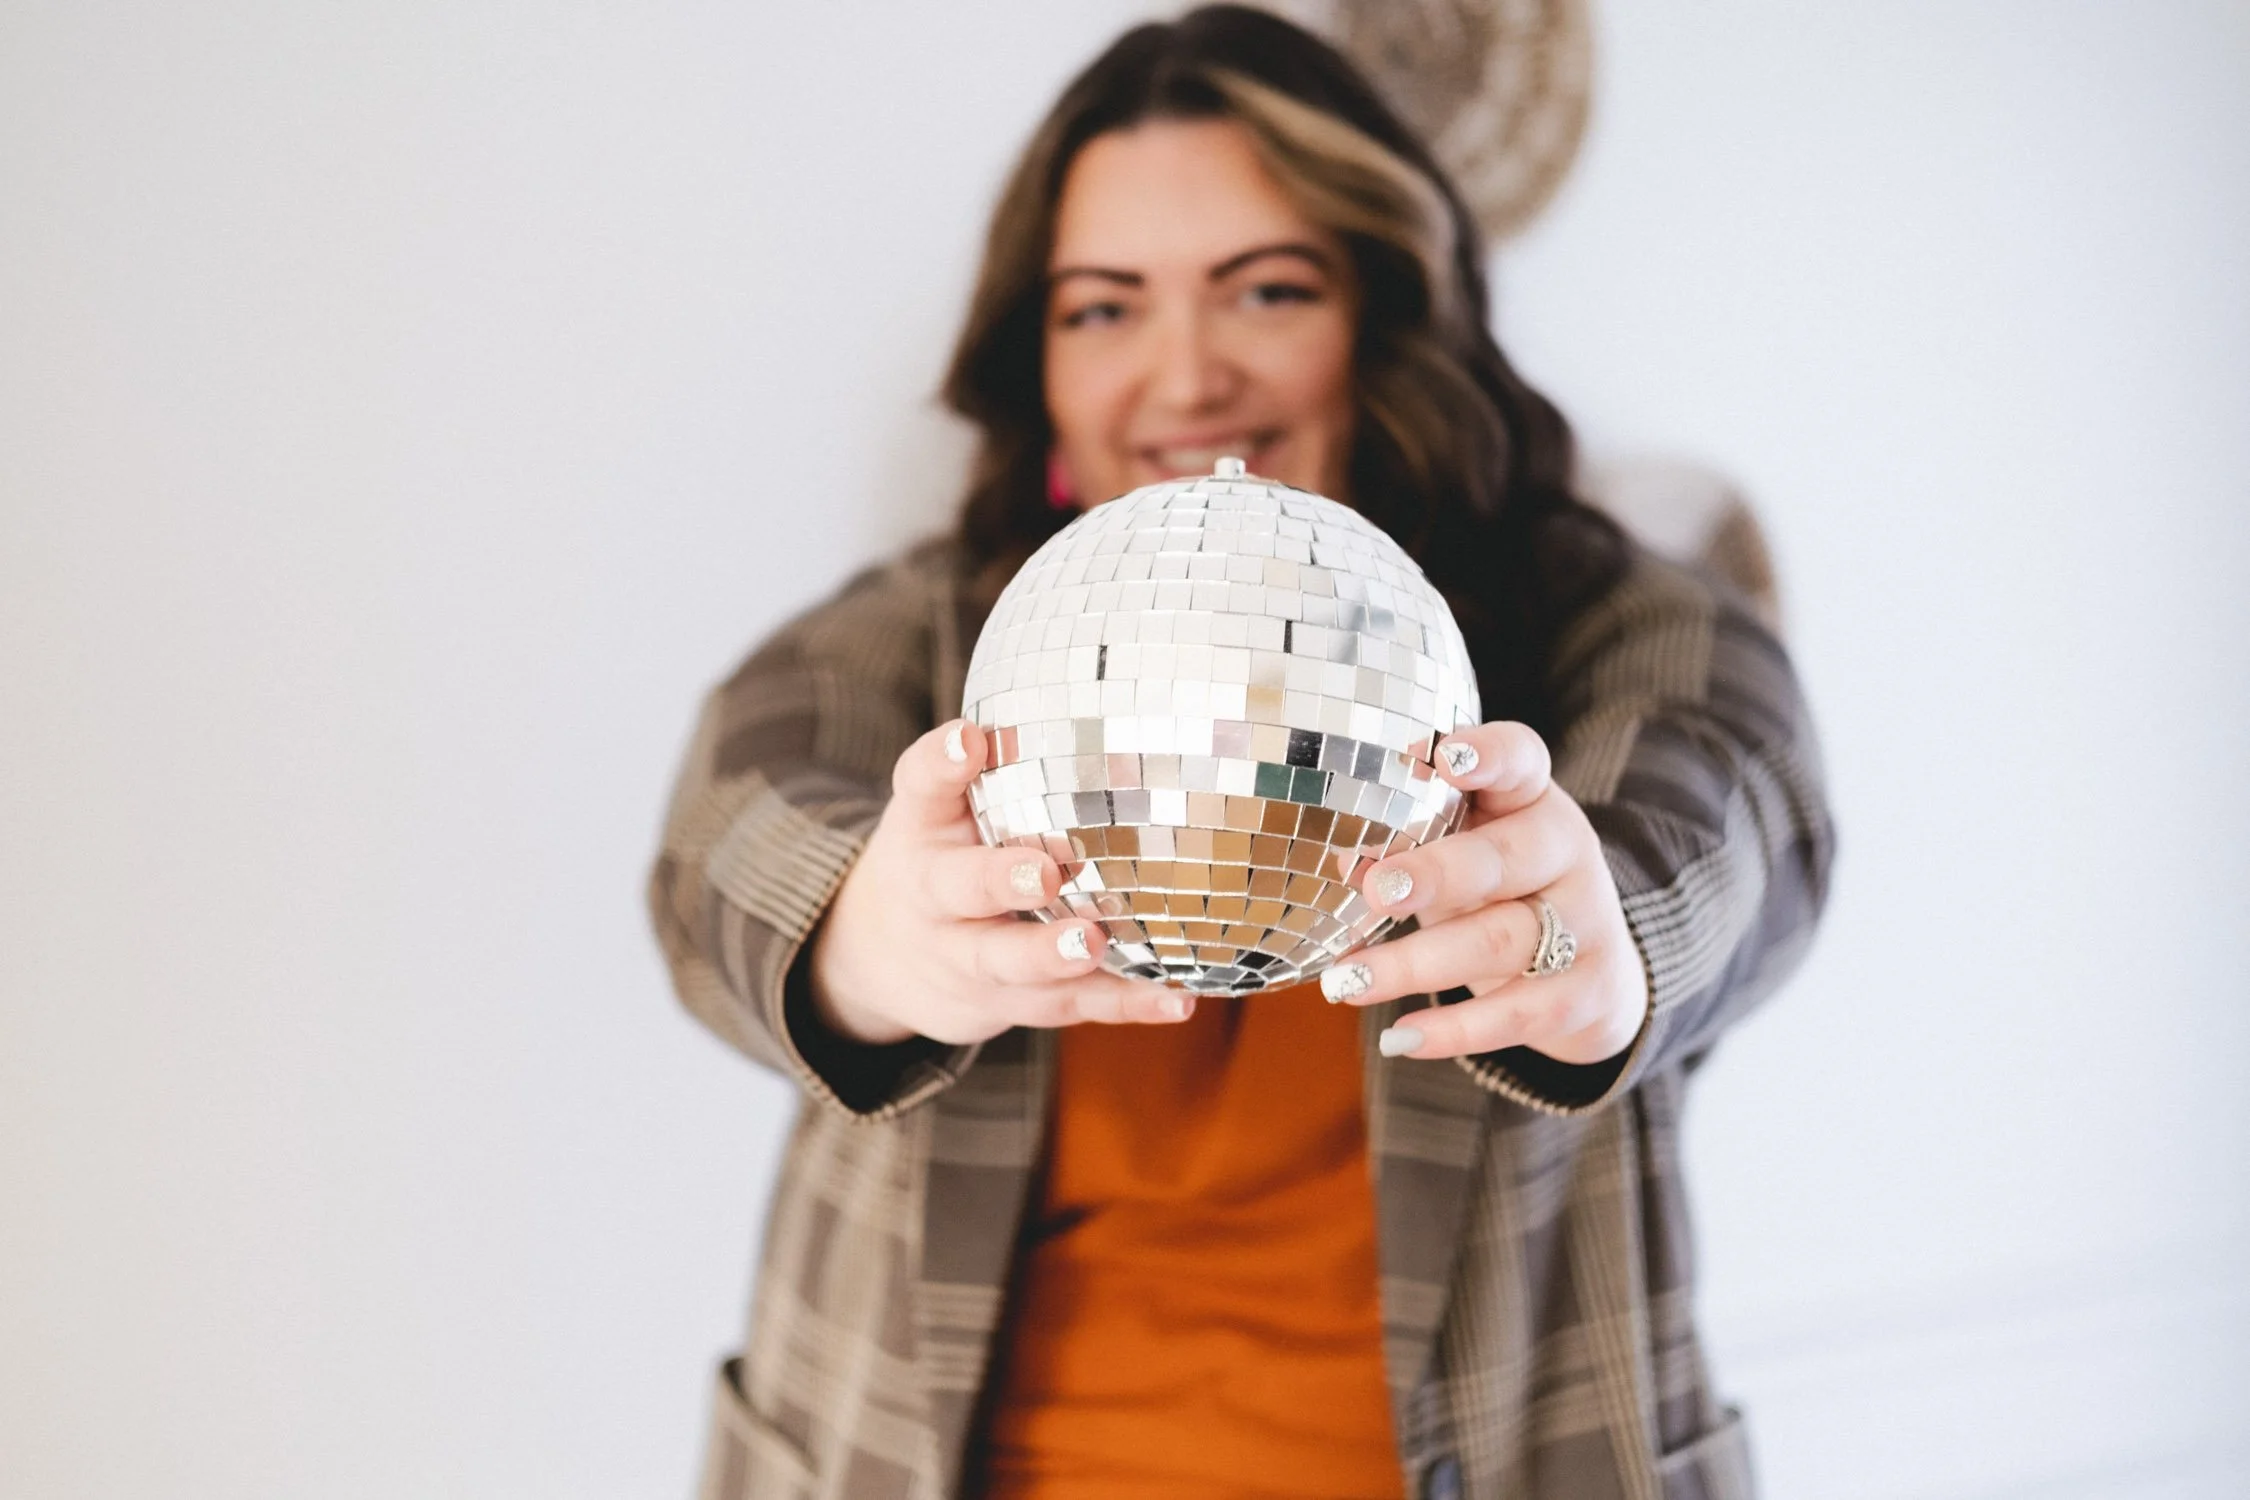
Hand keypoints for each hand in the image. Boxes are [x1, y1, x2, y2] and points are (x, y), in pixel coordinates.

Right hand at [807, 719, 1193, 1046]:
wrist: (883, 958)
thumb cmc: (944, 853)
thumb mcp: (946, 805)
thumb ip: (1001, 766)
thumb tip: (1110, 707)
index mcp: (920, 829)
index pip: (919, 786)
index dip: (940, 763)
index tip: (969, 740)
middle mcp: (933, 897)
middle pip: (957, 889)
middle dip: (998, 883)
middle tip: (1043, 873)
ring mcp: (966, 958)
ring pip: (1005, 962)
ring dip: (1050, 956)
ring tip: (1092, 942)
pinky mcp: (1010, 1003)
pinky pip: (1067, 1006)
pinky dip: (1123, 1004)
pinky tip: (1176, 1001)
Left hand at [1317, 722, 1649, 1064]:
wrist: (1595, 967)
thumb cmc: (1500, 890)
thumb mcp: (1459, 852)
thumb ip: (1406, 848)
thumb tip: (1342, 862)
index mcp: (1530, 799)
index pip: (1520, 759)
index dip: (1488, 754)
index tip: (1445, 755)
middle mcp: (1565, 852)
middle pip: (1504, 858)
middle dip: (1438, 873)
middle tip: (1377, 888)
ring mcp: (1584, 923)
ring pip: (1499, 941)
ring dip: (1415, 964)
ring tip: (1346, 983)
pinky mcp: (1584, 993)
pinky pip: (1516, 1014)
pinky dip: (1454, 1030)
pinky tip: (1400, 1037)